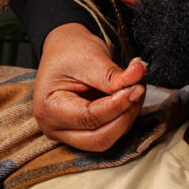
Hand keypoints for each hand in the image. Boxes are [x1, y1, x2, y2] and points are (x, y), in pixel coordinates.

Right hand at [33, 22, 145, 150]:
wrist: (64, 48)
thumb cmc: (70, 51)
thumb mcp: (90, 57)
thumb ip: (114, 74)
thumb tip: (139, 74)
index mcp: (50, 108)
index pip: (89, 118)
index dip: (117, 105)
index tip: (136, 88)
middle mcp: (55, 127)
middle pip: (98, 139)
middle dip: (124, 116)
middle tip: (137, 90)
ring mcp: (67, 133)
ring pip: (105, 140)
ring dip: (125, 117)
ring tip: (133, 90)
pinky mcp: (81, 131)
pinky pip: (106, 133)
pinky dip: (121, 118)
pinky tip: (126, 98)